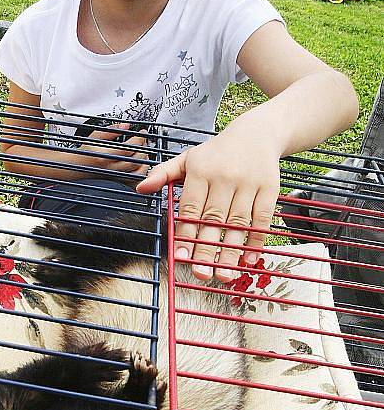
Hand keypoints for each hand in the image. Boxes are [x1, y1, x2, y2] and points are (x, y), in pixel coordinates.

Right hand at [79, 123, 149, 175]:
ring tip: (142, 149)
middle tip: (142, 140)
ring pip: (137, 171)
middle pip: (134, 160)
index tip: (142, 132)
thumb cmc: (87, 151)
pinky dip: (143, 171)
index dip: (138, 139)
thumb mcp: (95, 136)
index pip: (127, 148)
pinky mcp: (119, 180)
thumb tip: (126, 125)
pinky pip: (135, 180)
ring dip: (144, 159)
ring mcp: (116, 176)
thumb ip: (111, 129)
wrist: (79, 167)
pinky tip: (141, 162)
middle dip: (143, 148)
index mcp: (105, 156)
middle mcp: (111, 168)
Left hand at [136, 131, 279, 280]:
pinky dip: (255, 242)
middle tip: (201, 274)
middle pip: (214, 220)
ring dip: (231, 252)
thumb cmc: (216, 153)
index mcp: (200, 171)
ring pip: (238, 224)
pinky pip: (262, 220)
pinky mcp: (269, 189)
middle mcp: (224, 177)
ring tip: (224, 275)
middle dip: (207, 250)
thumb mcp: (187, 158)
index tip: (180, 257)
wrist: (257, 134)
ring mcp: (248, 184)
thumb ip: (163, 173)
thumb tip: (140, 188)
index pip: (191, 208)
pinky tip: (248, 261)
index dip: (186, 234)